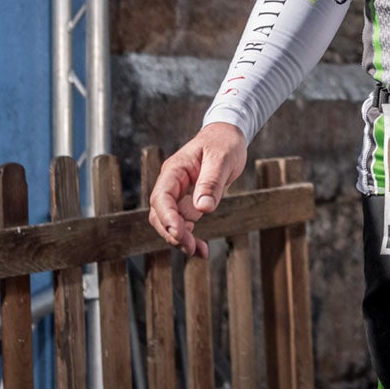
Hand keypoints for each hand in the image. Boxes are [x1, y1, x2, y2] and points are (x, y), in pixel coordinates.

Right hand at [147, 122, 248, 257]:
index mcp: (175, 170)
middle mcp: (172, 184)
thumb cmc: (224, 143)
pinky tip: (202, 249)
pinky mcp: (189, 204)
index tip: (179, 232)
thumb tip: (203, 208)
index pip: (161, 197)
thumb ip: (211, 182)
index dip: (167, 217)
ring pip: (170, 223)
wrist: (229, 136)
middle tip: (190, 247)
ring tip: (199, 252)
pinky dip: (190, 238)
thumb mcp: (221, 158)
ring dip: (180, 239)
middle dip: (172, 233)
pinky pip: (184, 225)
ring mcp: (179, 195)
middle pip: (160, 214)